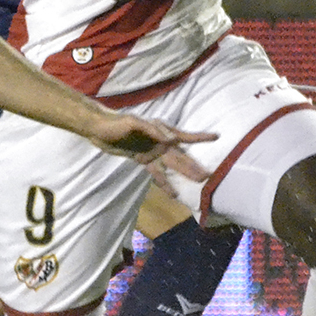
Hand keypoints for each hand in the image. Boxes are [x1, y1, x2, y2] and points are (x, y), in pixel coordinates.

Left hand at [90, 114, 214, 184]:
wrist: (98, 130)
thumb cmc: (116, 123)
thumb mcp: (133, 123)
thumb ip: (152, 130)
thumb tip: (171, 140)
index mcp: (160, 130)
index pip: (183, 136)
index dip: (200, 138)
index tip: (216, 137)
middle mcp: (160, 141)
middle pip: (180, 155)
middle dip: (193, 165)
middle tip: (207, 176)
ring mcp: (152, 152)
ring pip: (172, 165)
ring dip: (183, 174)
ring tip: (196, 183)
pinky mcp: (143, 159)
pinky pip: (157, 172)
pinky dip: (164, 182)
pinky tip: (173, 193)